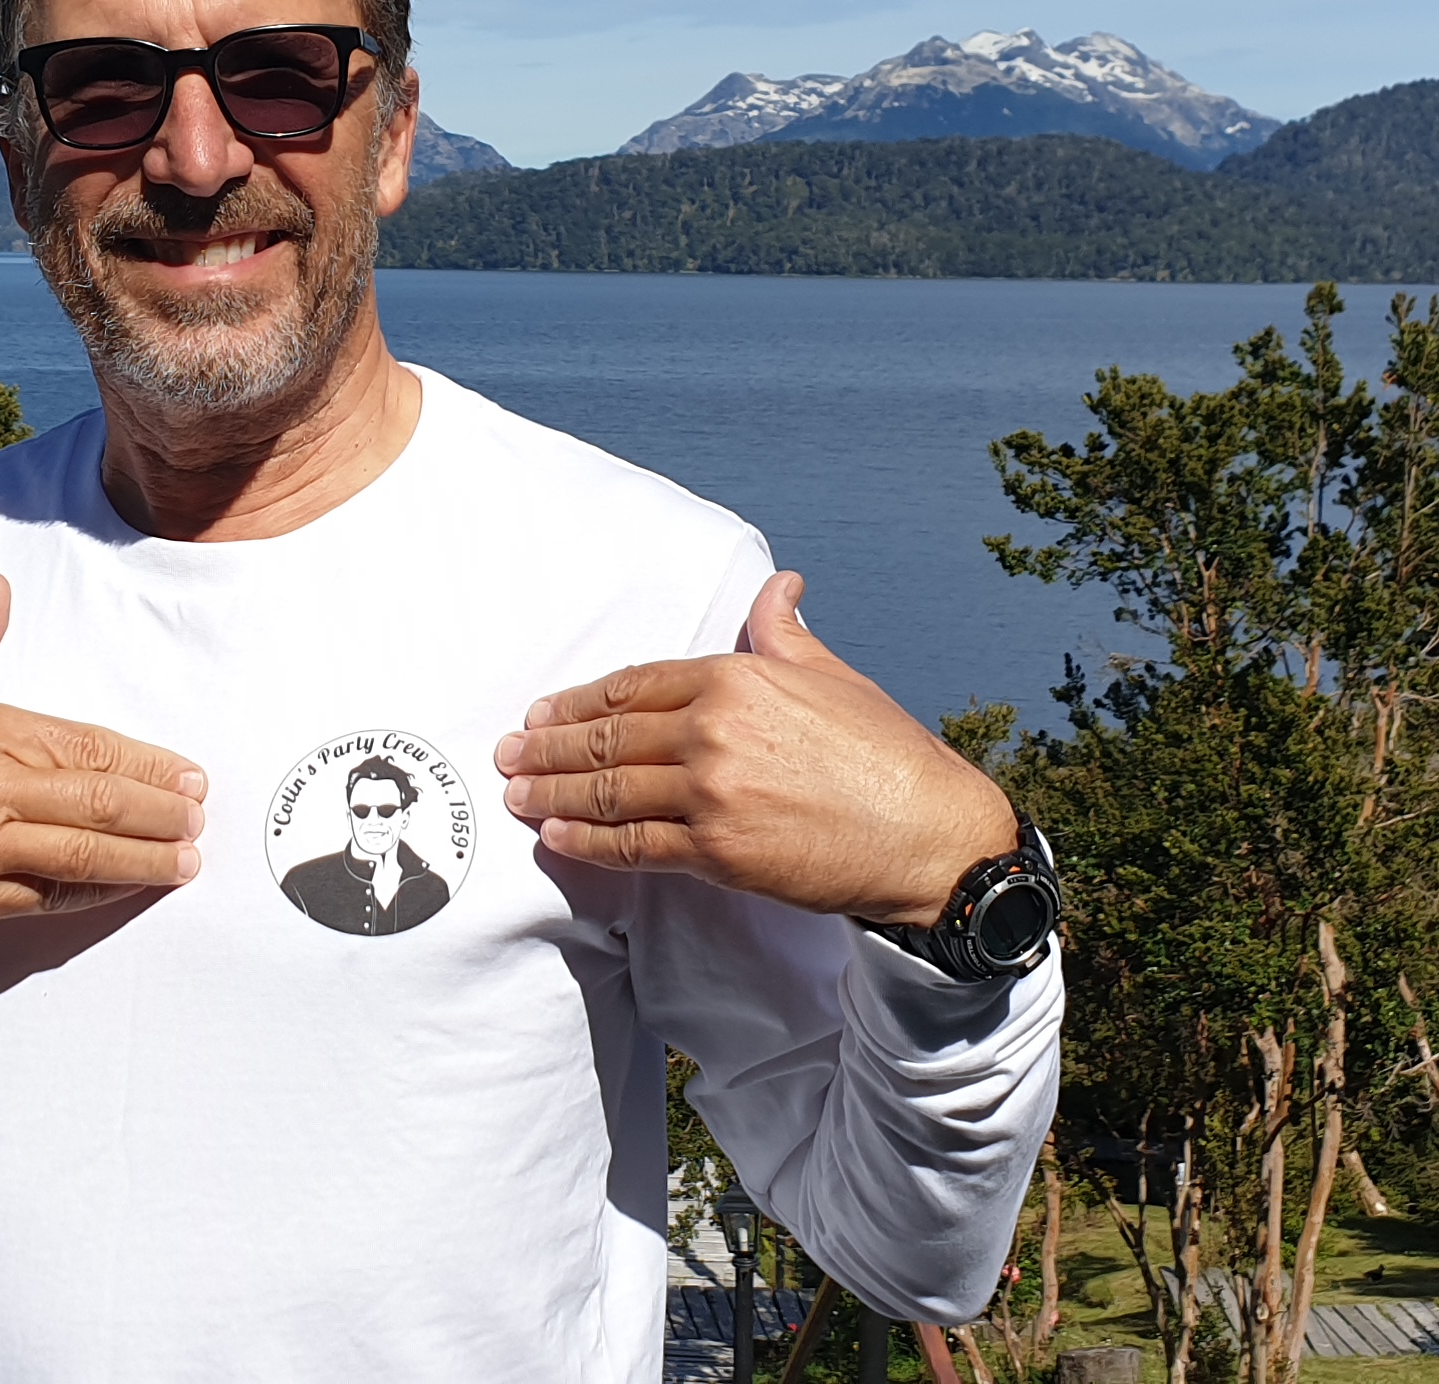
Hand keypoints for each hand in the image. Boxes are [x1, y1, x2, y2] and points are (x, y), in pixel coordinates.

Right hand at [0, 574, 206, 928]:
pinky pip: (42, 900)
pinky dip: (88, 896)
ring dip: (142, 859)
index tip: (184, 772)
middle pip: (97, 801)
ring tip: (185, 860)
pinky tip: (120, 891)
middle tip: (199, 814)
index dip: (143, 762)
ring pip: (81, 855)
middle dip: (159, 810)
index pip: (83, 747)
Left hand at [495, 571, 1016, 923]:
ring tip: (516, 793)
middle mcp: (716, 729)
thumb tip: (778, 586)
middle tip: (508, 752)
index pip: (635, 686)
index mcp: (739, 678)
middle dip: (548, 745)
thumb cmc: (889, 757)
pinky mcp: (718, 850)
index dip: (581, 701)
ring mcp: (713, 791)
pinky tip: (556, 836)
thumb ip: (786, 634)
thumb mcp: (836, 677)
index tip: (544, 709)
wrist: (930, 836)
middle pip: (608, 738)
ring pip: (609, 790)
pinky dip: (587, 841)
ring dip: (551, 793)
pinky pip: (633, 845)